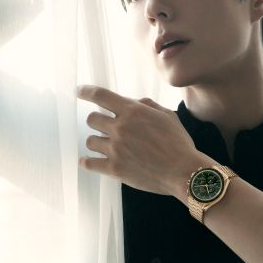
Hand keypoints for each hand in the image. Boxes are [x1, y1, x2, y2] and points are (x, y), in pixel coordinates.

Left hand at [77, 84, 209, 198]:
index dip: (86, 91)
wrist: (183, 172)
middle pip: (91, 119)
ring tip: (106, 146)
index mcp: (133, 112)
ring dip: (97, 142)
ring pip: (90, 141)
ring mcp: (116, 149)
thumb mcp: (167, 116)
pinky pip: (89, 164)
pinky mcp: (114, 169)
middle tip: (105, 127)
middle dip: (97, 121)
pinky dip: (86, 162)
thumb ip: (147, 105)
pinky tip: (86, 161)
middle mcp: (121, 128)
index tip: (79, 91)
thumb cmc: (178, 143)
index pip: (101, 96)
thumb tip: (132, 102)